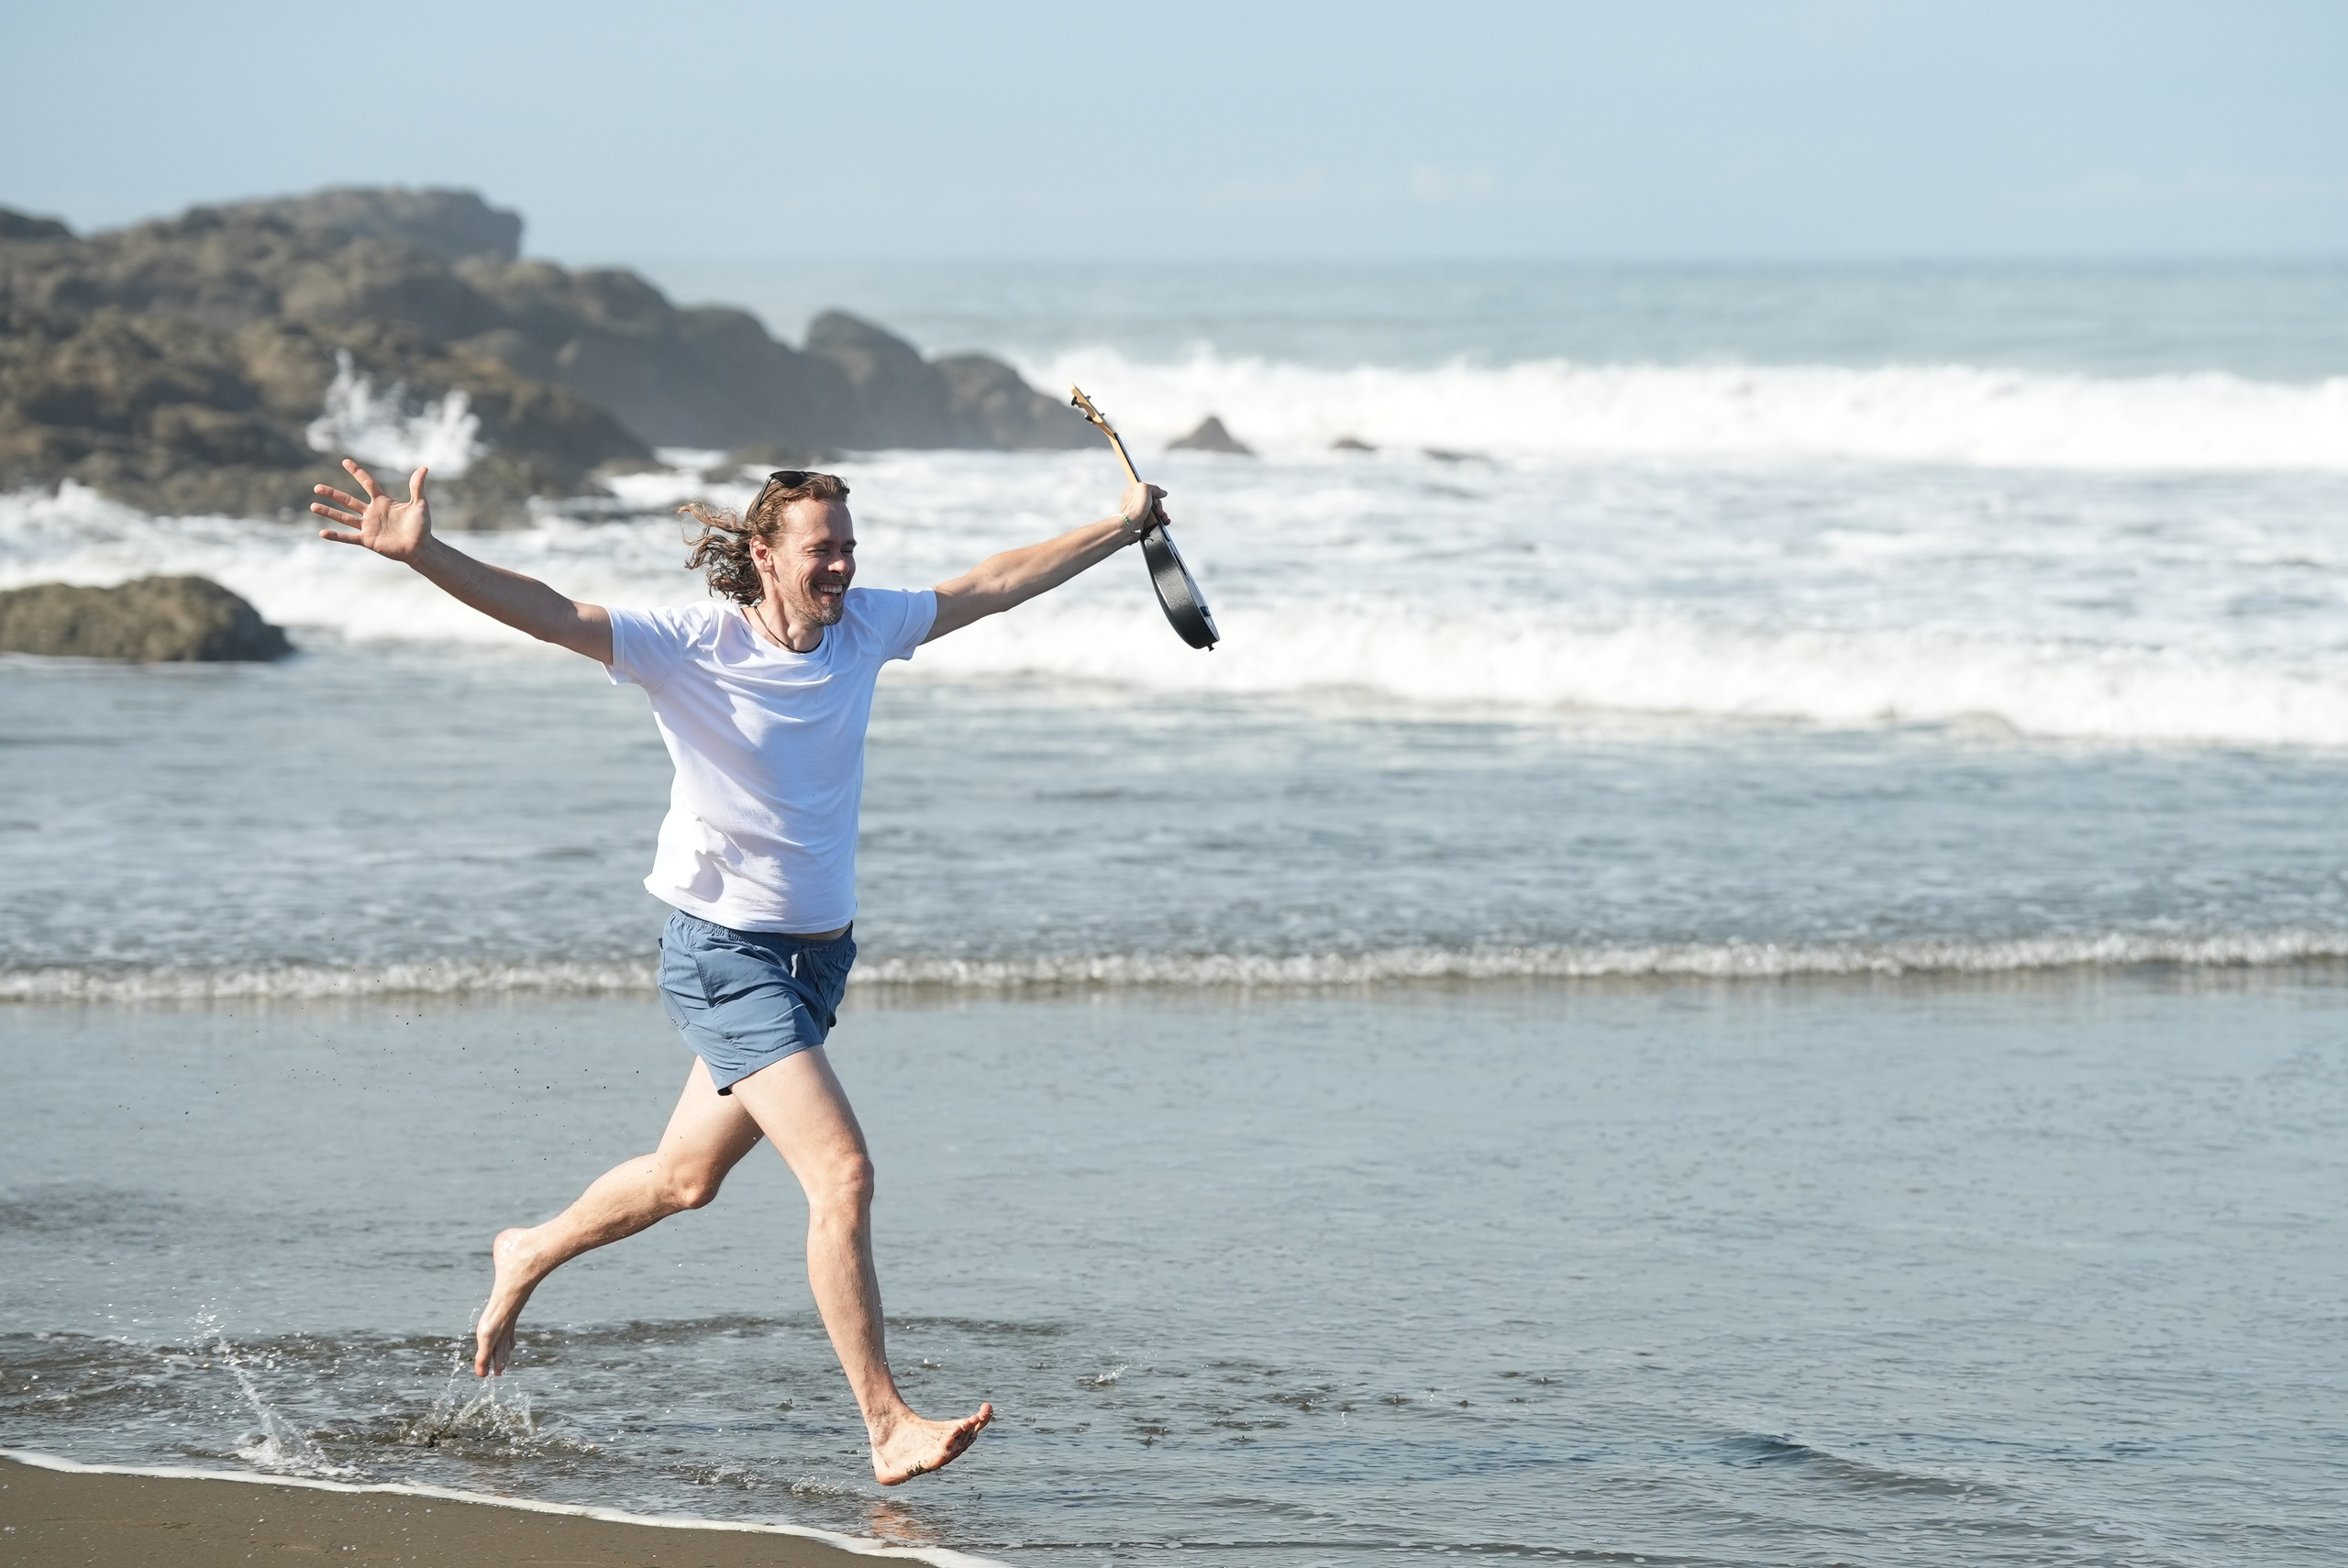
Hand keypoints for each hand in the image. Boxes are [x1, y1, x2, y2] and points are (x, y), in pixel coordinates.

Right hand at [312, 459, 432, 560]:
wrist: (420, 548)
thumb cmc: (421, 526)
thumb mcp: (420, 504)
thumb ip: (417, 487)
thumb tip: (423, 468)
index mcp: (383, 502)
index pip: (367, 483)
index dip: (357, 472)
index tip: (345, 462)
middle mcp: (372, 513)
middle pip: (348, 500)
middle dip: (333, 494)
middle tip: (317, 487)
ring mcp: (368, 527)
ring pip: (344, 517)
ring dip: (329, 512)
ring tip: (313, 506)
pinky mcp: (368, 540)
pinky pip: (348, 538)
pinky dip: (336, 536)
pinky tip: (322, 532)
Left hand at [1118, 481, 1167, 538]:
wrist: (1130, 527)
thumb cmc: (1133, 510)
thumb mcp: (1144, 489)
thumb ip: (1154, 488)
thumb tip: (1161, 492)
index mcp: (1133, 492)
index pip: (1148, 490)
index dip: (1155, 494)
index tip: (1155, 498)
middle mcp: (1136, 503)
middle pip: (1154, 502)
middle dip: (1159, 506)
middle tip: (1157, 509)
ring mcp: (1140, 513)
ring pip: (1156, 512)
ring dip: (1161, 514)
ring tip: (1160, 516)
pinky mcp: (1144, 522)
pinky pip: (1155, 520)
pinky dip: (1161, 521)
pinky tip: (1162, 521)